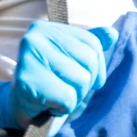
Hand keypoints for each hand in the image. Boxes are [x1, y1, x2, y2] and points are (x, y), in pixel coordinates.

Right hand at [0, 21, 117, 134]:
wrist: (24, 107)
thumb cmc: (53, 82)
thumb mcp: (73, 60)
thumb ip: (92, 45)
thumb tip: (112, 33)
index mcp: (47, 28)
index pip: (93, 44)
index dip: (97, 68)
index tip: (78, 74)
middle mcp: (35, 38)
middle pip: (90, 62)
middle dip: (85, 83)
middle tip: (64, 87)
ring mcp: (28, 58)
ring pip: (81, 81)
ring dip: (75, 97)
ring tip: (56, 95)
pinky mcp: (27, 82)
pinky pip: (68, 99)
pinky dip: (63, 108)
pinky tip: (48, 104)